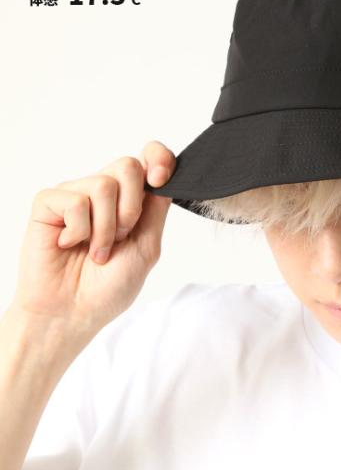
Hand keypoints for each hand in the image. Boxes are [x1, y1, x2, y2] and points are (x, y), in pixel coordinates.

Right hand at [9, 140, 175, 351]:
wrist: (73, 312)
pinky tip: (69, 245)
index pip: (148, 159)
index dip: (158, 157)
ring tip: (96, 251)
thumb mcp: (147, 247)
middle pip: (128, 165)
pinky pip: (74, 200)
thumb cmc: (109, 285)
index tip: (161, 177)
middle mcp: (103, 192)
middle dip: (132, 209)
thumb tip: (163, 173)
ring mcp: (75, 194)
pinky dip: (79, 230)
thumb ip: (156, 209)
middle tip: (121, 238)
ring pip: (103, 184)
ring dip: (106, 228)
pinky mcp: (48, 203)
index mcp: (130, 200)